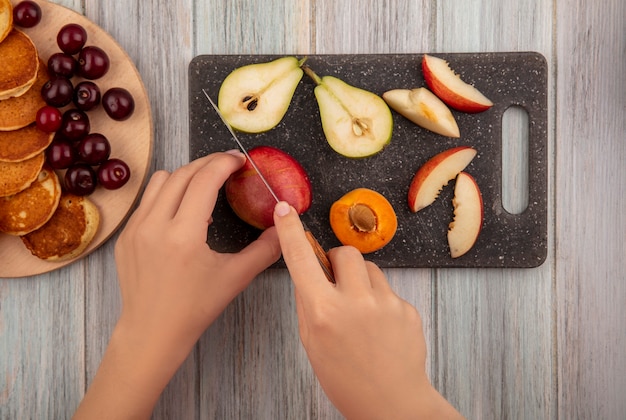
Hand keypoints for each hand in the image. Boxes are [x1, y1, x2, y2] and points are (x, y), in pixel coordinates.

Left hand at [74, 151, 279, 418]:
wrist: (152, 332)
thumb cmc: (195, 308)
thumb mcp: (235, 278)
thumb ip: (265, 251)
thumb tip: (284, 227)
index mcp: (183, 235)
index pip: (204, 180)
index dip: (224, 163)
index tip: (240, 160)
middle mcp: (154, 225)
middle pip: (183, 173)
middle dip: (208, 163)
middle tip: (228, 166)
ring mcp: (135, 229)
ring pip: (160, 181)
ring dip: (185, 175)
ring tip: (204, 184)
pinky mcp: (125, 236)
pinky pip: (146, 201)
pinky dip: (167, 195)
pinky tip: (183, 211)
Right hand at [272, 201, 463, 419]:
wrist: (392, 403)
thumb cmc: (346, 380)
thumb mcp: (312, 343)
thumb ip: (309, 304)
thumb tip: (308, 272)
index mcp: (323, 312)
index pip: (301, 260)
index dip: (290, 231)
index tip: (285, 211)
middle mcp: (355, 302)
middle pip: (344, 252)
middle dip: (337, 261)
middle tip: (336, 283)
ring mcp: (385, 303)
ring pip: (369, 268)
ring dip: (360, 280)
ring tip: (361, 312)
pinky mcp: (406, 308)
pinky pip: (388, 289)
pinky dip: (379, 300)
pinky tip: (379, 327)